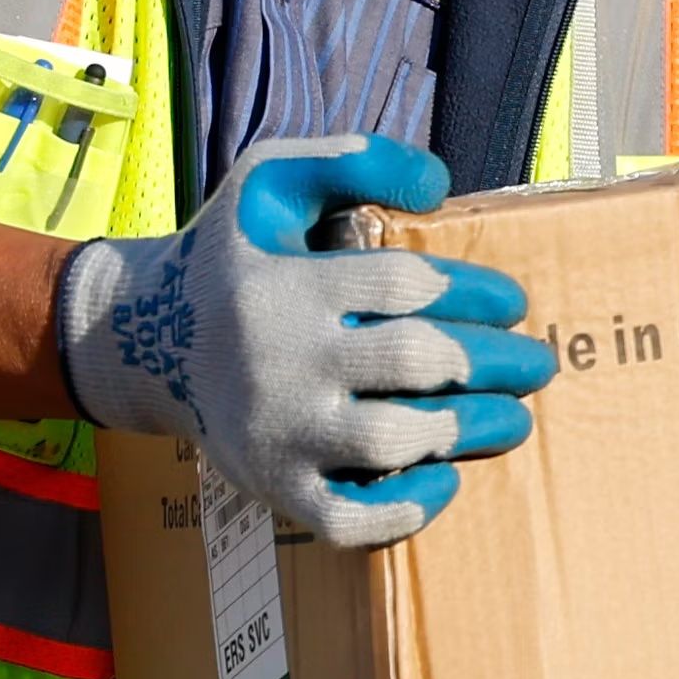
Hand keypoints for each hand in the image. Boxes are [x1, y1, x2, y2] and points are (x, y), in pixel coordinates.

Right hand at [54, 135, 552, 546]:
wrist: (142, 337)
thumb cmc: (232, 254)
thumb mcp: (273, 180)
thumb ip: (354, 160)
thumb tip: (438, 185)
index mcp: (286, 285)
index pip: (407, 284)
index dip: (476, 290)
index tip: (513, 302)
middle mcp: (279, 360)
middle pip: (412, 361)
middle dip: (492, 361)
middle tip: (536, 363)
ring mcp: (274, 431)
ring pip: (389, 440)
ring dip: (468, 429)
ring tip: (514, 417)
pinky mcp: (269, 486)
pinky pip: (346, 518)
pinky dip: (405, 509)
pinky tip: (445, 476)